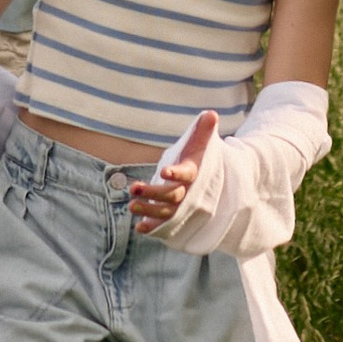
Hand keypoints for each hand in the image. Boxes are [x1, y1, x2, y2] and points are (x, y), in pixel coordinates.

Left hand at [129, 111, 217, 229]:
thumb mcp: (200, 144)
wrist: (205, 181)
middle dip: (153, 193)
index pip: (187, 175)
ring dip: (149, 210)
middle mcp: (189, 192)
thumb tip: (211, 114)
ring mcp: (182, 206)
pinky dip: (153, 227)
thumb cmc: (198, 159)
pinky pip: (164, 224)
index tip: (164, 171)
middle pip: (173, 196)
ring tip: (131, 206)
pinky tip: (139, 227)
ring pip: (166, 212)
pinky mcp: (173, 216)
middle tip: (134, 187)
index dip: (176, 174)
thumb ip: (203, 131)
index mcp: (195, 173)